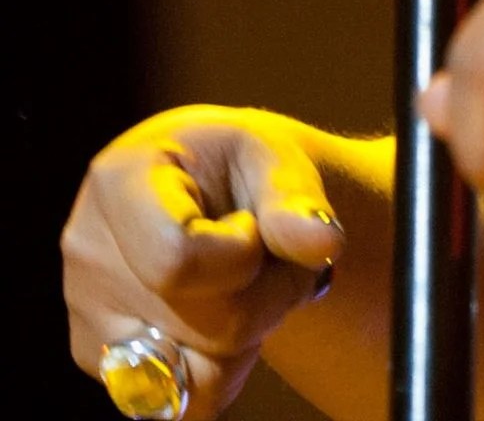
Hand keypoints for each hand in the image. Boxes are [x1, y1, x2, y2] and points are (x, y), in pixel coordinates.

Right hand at [64, 108, 344, 414]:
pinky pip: (179, 401)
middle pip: (203, 324)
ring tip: (249, 286)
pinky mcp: (103, 362)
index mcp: (119, 181)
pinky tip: (226, 319)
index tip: (253, 226)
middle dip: (270, 296)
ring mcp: (89, 314)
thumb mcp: (274, 158)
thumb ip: (297, 199)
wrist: (213, 188)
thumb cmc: (240, 166)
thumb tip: (322, 242)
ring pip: (191, 377)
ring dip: (247, 338)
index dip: (241, 256)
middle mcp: (89, 252)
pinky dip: (222, 369)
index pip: (176, 260)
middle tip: (281, 259)